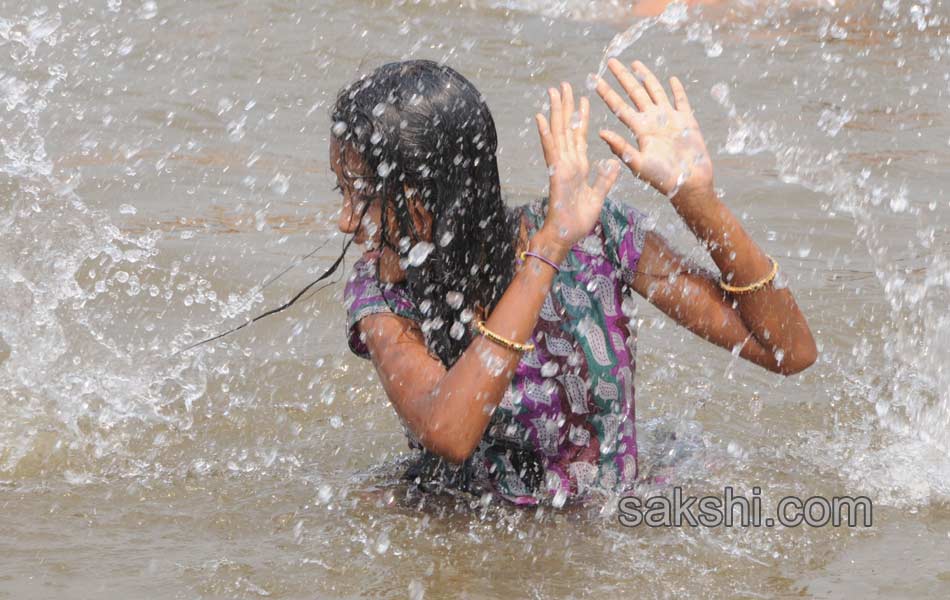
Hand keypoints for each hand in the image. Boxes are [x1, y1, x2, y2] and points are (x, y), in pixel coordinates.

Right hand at [535, 82, 620, 250]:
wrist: (566, 235)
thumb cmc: (578, 220)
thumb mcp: (598, 196)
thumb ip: (604, 179)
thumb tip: (612, 164)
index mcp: (578, 166)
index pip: (580, 136)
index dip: (580, 118)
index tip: (581, 99)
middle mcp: (568, 162)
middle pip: (566, 129)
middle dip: (565, 106)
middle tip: (564, 85)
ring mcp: (561, 166)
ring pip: (558, 133)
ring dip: (555, 112)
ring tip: (553, 92)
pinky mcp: (556, 172)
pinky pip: (551, 150)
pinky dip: (546, 134)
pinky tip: (541, 117)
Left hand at [595, 59, 712, 198]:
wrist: (688, 185)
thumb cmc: (662, 178)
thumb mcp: (637, 163)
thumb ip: (620, 147)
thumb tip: (600, 132)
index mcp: (639, 129)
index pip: (619, 106)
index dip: (607, 92)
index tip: (593, 79)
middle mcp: (652, 121)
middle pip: (634, 93)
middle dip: (623, 77)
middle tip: (610, 61)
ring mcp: (669, 118)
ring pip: (655, 91)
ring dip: (646, 77)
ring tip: (635, 64)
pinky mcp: (687, 120)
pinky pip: (681, 101)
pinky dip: (677, 90)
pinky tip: (671, 79)